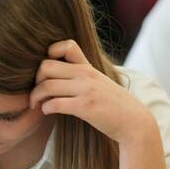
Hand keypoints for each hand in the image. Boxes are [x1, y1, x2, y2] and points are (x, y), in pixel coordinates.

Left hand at [29, 40, 154, 144]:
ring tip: (36, 105)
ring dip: (36, 96)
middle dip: (35, 80)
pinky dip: (45, 108)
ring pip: (47, 85)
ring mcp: (86, 90)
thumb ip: (83, 76)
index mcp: (88, 67)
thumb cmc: (114, 105)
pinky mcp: (85, 107)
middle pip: (46, 66)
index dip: (49, 54)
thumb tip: (61, 76)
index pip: (66, 45)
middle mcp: (86, 75)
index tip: (47, 73)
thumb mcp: (100, 83)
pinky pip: (55, 103)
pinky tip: (47, 112)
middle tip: (37, 92)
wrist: (134, 123)